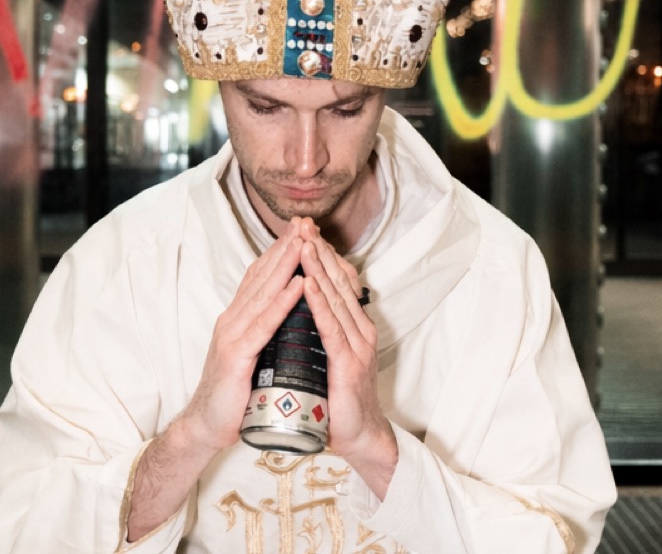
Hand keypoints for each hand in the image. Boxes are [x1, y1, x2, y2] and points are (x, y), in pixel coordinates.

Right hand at [175, 217, 314, 451]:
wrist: (206, 426)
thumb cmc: (233, 393)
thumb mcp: (251, 354)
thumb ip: (262, 333)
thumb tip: (286, 316)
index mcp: (237, 319)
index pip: (260, 277)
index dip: (279, 252)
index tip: (300, 231)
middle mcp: (232, 320)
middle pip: (261, 276)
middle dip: (285, 248)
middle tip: (305, 224)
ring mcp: (233, 336)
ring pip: (263, 293)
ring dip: (286, 266)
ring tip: (305, 243)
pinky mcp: (236, 356)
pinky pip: (264, 324)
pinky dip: (282, 302)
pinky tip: (298, 286)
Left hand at [300, 226, 397, 497]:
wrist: (358, 438)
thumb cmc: (339, 401)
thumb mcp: (328, 359)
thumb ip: (321, 335)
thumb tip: (302, 314)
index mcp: (353, 327)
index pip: (337, 282)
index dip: (321, 255)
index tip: (303, 231)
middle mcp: (359, 330)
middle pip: (338, 281)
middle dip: (319, 251)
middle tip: (302, 224)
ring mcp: (357, 345)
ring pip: (335, 297)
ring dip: (318, 268)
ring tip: (302, 243)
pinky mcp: (348, 363)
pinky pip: (332, 326)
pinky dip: (319, 303)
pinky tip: (308, 285)